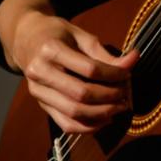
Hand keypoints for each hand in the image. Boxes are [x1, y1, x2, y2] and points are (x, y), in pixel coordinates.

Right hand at [11, 9, 138, 133]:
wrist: (26, 39)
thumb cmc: (57, 34)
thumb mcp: (79, 35)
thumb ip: (104, 52)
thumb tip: (133, 60)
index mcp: (51, 50)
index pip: (89, 69)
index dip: (113, 74)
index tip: (127, 73)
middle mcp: (40, 72)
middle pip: (81, 94)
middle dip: (109, 97)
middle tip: (126, 94)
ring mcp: (38, 92)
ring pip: (73, 112)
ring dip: (101, 114)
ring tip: (119, 108)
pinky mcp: (41, 104)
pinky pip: (65, 123)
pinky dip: (87, 126)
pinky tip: (104, 119)